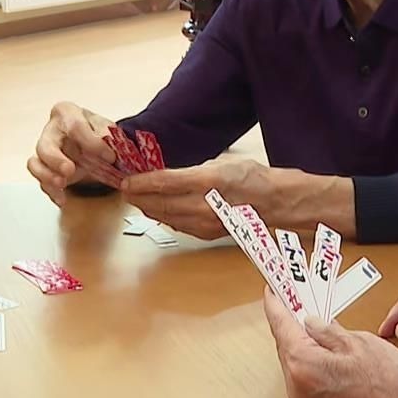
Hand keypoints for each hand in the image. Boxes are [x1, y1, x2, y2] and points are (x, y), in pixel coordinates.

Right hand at [27, 102, 119, 204]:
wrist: (92, 143)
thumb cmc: (96, 132)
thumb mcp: (107, 129)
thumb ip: (108, 137)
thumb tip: (110, 150)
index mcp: (66, 113)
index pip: (75, 126)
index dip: (92, 143)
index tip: (109, 157)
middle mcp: (51, 130)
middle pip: (45, 145)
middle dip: (56, 160)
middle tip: (69, 170)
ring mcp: (45, 150)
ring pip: (36, 163)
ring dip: (48, 176)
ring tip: (62, 184)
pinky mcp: (44, 168)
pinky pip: (41, 180)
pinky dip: (51, 191)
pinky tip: (62, 198)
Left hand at [119, 158, 276, 239]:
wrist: (273, 202)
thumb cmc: (249, 177)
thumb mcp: (218, 163)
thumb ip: (190, 171)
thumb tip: (165, 176)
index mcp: (207, 181)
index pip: (164, 183)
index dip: (141, 183)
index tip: (126, 180)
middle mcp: (203, 205)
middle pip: (160, 203)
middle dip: (138, 197)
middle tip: (125, 190)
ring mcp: (205, 223)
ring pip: (165, 217)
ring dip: (147, 208)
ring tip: (136, 199)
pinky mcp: (206, 233)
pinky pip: (177, 225)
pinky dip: (163, 217)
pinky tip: (156, 210)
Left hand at [262, 289, 397, 397]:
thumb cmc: (391, 387)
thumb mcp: (360, 343)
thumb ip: (328, 331)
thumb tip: (311, 322)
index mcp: (303, 365)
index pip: (281, 326)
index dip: (276, 303)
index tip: (273, 289)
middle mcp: (297, 387)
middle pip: (286, 346)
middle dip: (291, 323)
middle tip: (296, 300)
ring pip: (297, 364)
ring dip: (303, 343)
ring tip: (315, 324)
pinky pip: (307, 379)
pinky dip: (312, 362)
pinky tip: (327, 351)